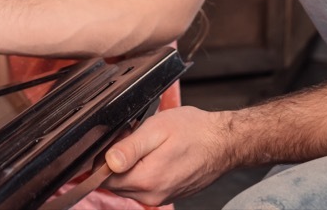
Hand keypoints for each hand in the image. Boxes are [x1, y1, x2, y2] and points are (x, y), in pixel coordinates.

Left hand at [101, 107, 234, 205]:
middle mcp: (152, 195)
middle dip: (114, 161)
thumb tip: (108, 161)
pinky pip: (143, 185)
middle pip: (114, 183)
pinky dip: (141, 170)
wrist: (225, 142)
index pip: (104, 178)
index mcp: (146, 180)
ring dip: (128, 166)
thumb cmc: (195, 131)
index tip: (114, 139)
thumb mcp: (157, 129)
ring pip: (128, 184)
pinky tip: (153, 153)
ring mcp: (161, 197)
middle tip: (130, 136)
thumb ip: (130, 147)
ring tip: (144, 143)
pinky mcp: (167, 194)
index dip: (102, 157)